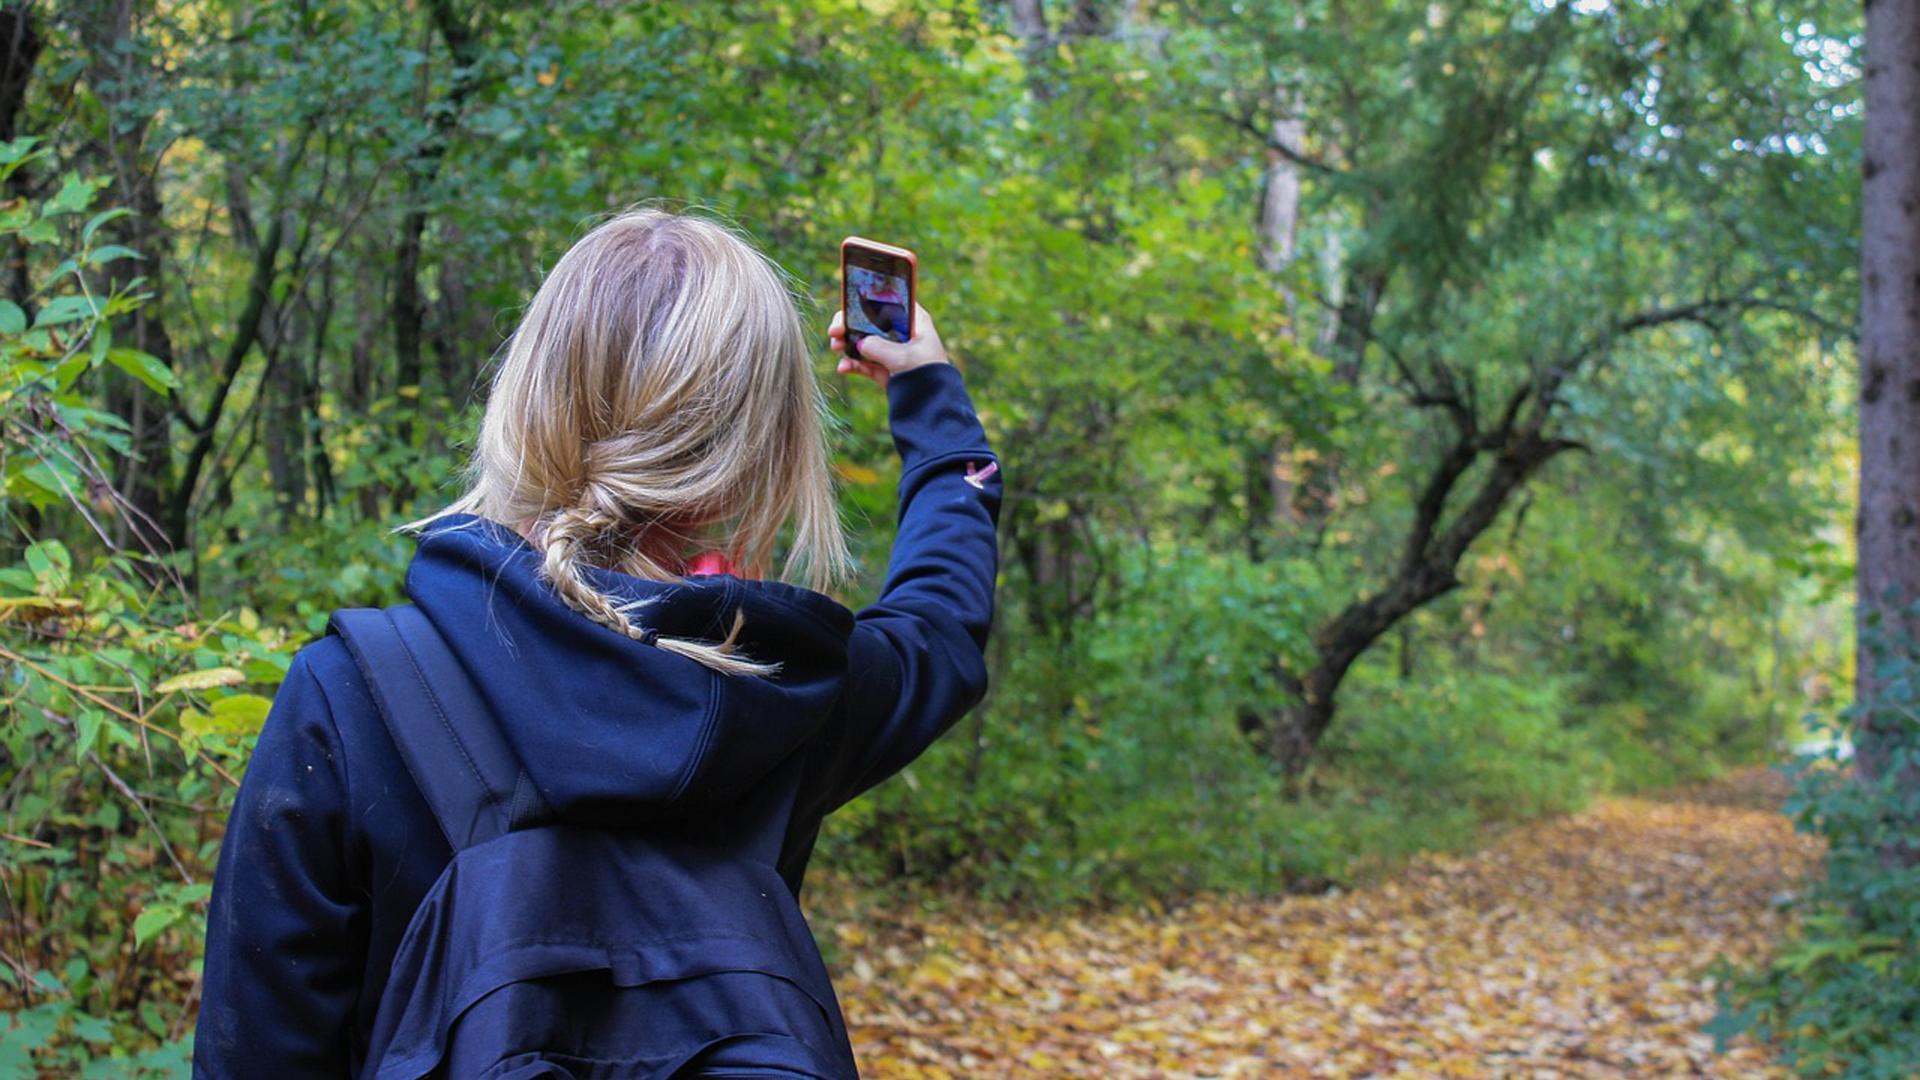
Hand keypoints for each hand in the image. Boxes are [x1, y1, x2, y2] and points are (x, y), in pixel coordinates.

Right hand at [828, 303, 947, 389]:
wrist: (934, 407)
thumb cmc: (926, 374)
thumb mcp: (902, 357)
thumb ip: (877, 346)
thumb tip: (859, 344)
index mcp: (914, 322)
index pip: (889, 302)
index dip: (868, 302)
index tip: (848, 305)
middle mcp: (903, 334)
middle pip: (871, 322)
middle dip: (850, 325)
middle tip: (834, 331)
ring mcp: (893, 353)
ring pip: (865, 343)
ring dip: (847, 344)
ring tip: (835, 348)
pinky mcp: (886, 371)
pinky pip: (865, 364)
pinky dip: (853, 365)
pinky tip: (842, 368)